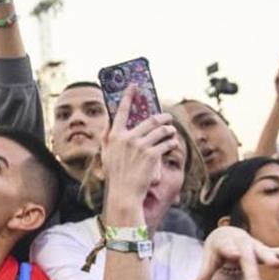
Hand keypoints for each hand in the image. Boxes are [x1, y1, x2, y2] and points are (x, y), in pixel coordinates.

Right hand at [100, 86, 178, 213]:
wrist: (124, 193)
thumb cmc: (116, 175)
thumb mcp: (105, 155)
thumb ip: (107, 137)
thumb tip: (109, 122)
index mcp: (114, 136)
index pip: (121, 111)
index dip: (128, 95)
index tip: (134, 85)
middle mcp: (127, 138)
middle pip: (150, 119)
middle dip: (163, 117)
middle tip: (168, 117)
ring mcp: (140, 146)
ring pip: (162, 130)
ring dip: (170, 130)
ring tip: (171, 132)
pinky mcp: (152, 155)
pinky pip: (167, 143)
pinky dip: (172, 142)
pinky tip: (173, 144)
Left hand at [191, 225, 278, 279]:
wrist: (227, 234)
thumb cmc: (218, 248)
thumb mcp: (209, 258)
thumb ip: (204, 273)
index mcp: (228, 246)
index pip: (228, 250)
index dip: (230, 252)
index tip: (233, 254)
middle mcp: (244, 246)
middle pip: (248, 260)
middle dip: (253, 273)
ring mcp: (257, 248)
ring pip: (266, 254)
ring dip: (273, 259)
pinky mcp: (266, 251)